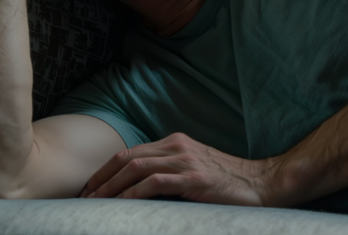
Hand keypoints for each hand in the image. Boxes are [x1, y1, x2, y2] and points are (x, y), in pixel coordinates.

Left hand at [80, 133, 278, 205]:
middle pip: (127, 158)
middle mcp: (177, 147)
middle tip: (84, 199)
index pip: (131, 153)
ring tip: (95, 205)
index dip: (106, 170)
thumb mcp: (195, 170)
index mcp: (175, 143)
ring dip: (111, 188)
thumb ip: (170, 173)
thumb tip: (139, 191)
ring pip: (136, 169)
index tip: (91, 189)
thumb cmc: (229, 182)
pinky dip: (134, 194)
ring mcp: (186, 161)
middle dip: (101, 179)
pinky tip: (122, 205)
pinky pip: (155, 184)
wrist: (263, 184)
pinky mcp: (194, 179)